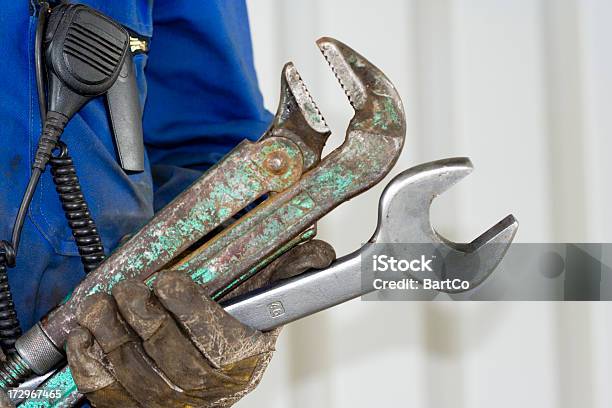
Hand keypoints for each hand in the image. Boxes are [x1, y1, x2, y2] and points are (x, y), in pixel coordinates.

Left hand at [67, 240, 333, 407]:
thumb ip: (289, 277)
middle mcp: (204, 387)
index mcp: (239, 359)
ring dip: (109, 331)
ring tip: (101, 304)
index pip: (211, 335)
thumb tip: (319, 252)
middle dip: (140, 313)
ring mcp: (166, 401)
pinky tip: (86, 334)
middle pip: (164, 348)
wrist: (212, 388)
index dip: (184, 306)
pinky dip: (88, 359)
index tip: (168, 280)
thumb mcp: (264, 311)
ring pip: (130, 366)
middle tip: (131, 288)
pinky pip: (103, 387)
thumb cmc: (235, 343)